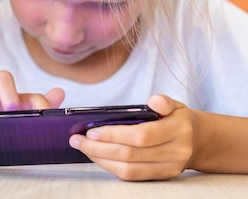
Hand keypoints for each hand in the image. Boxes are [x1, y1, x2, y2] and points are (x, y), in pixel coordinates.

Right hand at [0, 70, 64, 112]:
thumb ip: (43, 106)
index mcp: (11, 92)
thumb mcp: (29, 118)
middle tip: (13, 109)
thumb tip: (59, 92)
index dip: (26, 93)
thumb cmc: (11, 128)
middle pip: (1, 77)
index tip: (39, 110)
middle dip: (8, 91)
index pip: (23, 82)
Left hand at [69, 94, 193, 180]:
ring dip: (101, 159)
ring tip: (83, 148)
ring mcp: (169, 168)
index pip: (141, 135)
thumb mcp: (175, 104)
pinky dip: (111, 168)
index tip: (91, 131)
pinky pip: (133, 177)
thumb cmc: (178, 119)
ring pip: (129, 169)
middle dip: (99, 148)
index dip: (113, 134)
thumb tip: (154, 100)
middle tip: (77, 140)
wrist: (199, 141)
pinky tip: (97, 157)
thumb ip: (163, 101)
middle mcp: (176, 152)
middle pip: (131, 154)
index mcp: (178, 130)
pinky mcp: (162, 177)